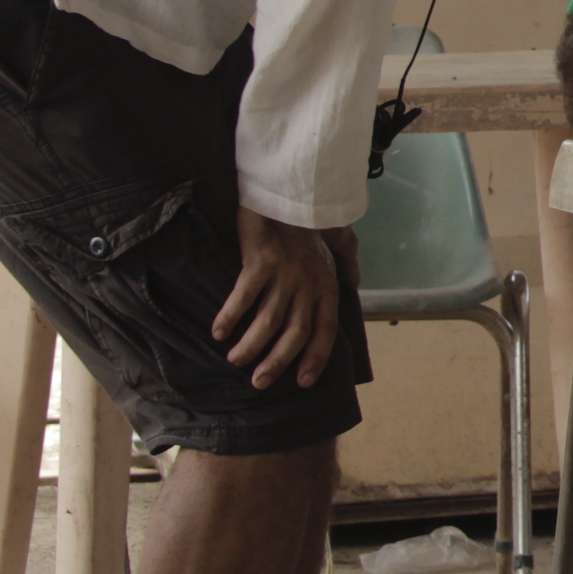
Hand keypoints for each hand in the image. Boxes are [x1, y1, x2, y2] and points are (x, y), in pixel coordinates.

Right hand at [215, 208, 342, 390]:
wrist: (288, 191)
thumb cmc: (309, 218)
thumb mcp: (337, 239)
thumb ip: (345, 260)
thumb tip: (354, 278)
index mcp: (327, 284)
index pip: (325, 330)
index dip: (316, 358)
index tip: (302, 382)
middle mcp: (309, 283)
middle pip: (295, 334)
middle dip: (277, 362)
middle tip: (259, 382)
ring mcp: (286, 274)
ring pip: (268, 321)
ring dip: (250, 346)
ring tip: (235, 360)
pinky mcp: (261, 261)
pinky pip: (244, 297)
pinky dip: (230, 317)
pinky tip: (219, 332)